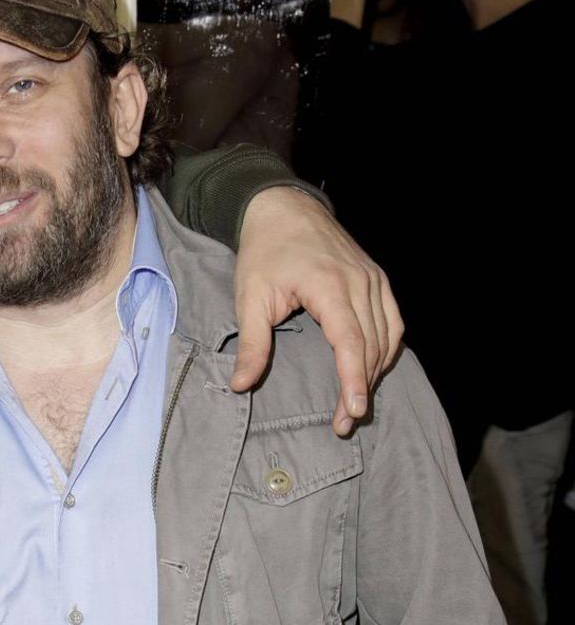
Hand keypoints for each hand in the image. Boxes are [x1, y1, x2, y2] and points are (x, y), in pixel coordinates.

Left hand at [231, 187, 403, 434]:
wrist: (283, 208)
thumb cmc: (263, 252)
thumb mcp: (249, 297)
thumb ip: (251, 344)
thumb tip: (239, 385)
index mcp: (329, 285)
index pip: (351, 341)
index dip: (354, 379)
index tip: (353, 411)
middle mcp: (359, 282)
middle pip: (371, 346)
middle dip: (361, 388)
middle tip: (345, 423)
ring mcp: (373, 279)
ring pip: (387, 337)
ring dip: (375, 373)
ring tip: (354, 403)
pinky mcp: (377, 278)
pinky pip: (392, 321)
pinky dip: (386, 349)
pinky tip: (371, 369)